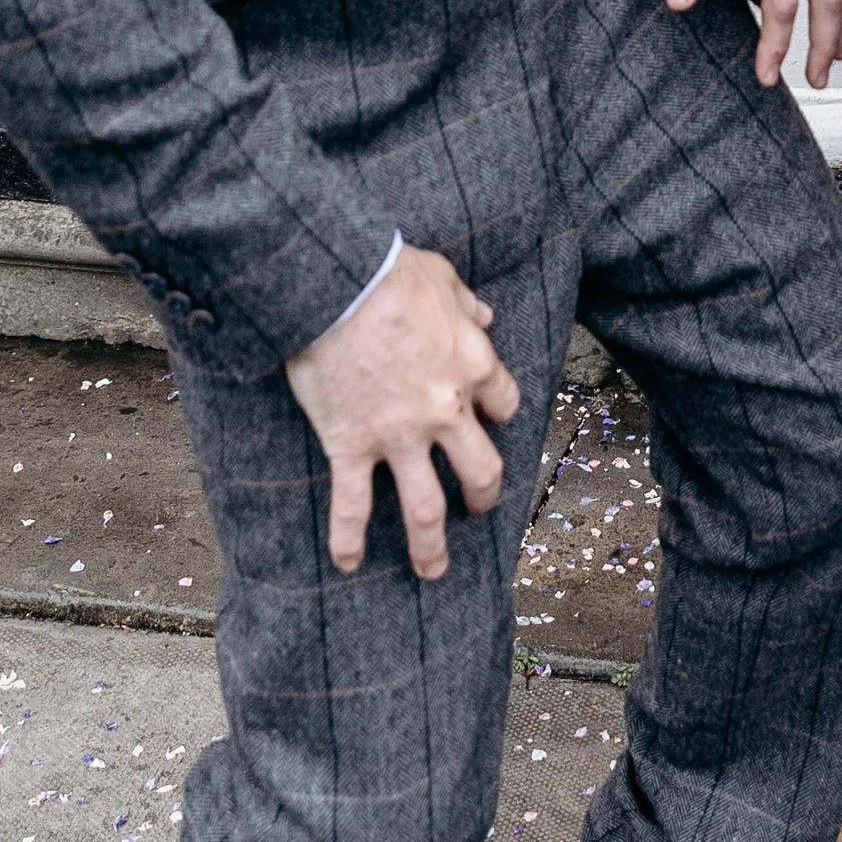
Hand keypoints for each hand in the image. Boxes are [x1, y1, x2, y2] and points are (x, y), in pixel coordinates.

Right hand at [284, 244, 520, 580]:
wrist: (337, 285)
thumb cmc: (388, 271)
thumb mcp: (441, 275)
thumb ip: (466, 301)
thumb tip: (485, 312)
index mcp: (473, 364)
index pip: (504, 404)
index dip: (499, 414)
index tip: (489, 419)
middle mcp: (445, 410)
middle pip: (480, 468)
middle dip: (483, 496)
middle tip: (479, 509)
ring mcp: (399, 435)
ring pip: (426, 507)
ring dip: (431, 546)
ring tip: (433, 570)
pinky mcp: (352, 447)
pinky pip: (353, 505)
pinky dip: (349, 540)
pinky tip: (348, 564)